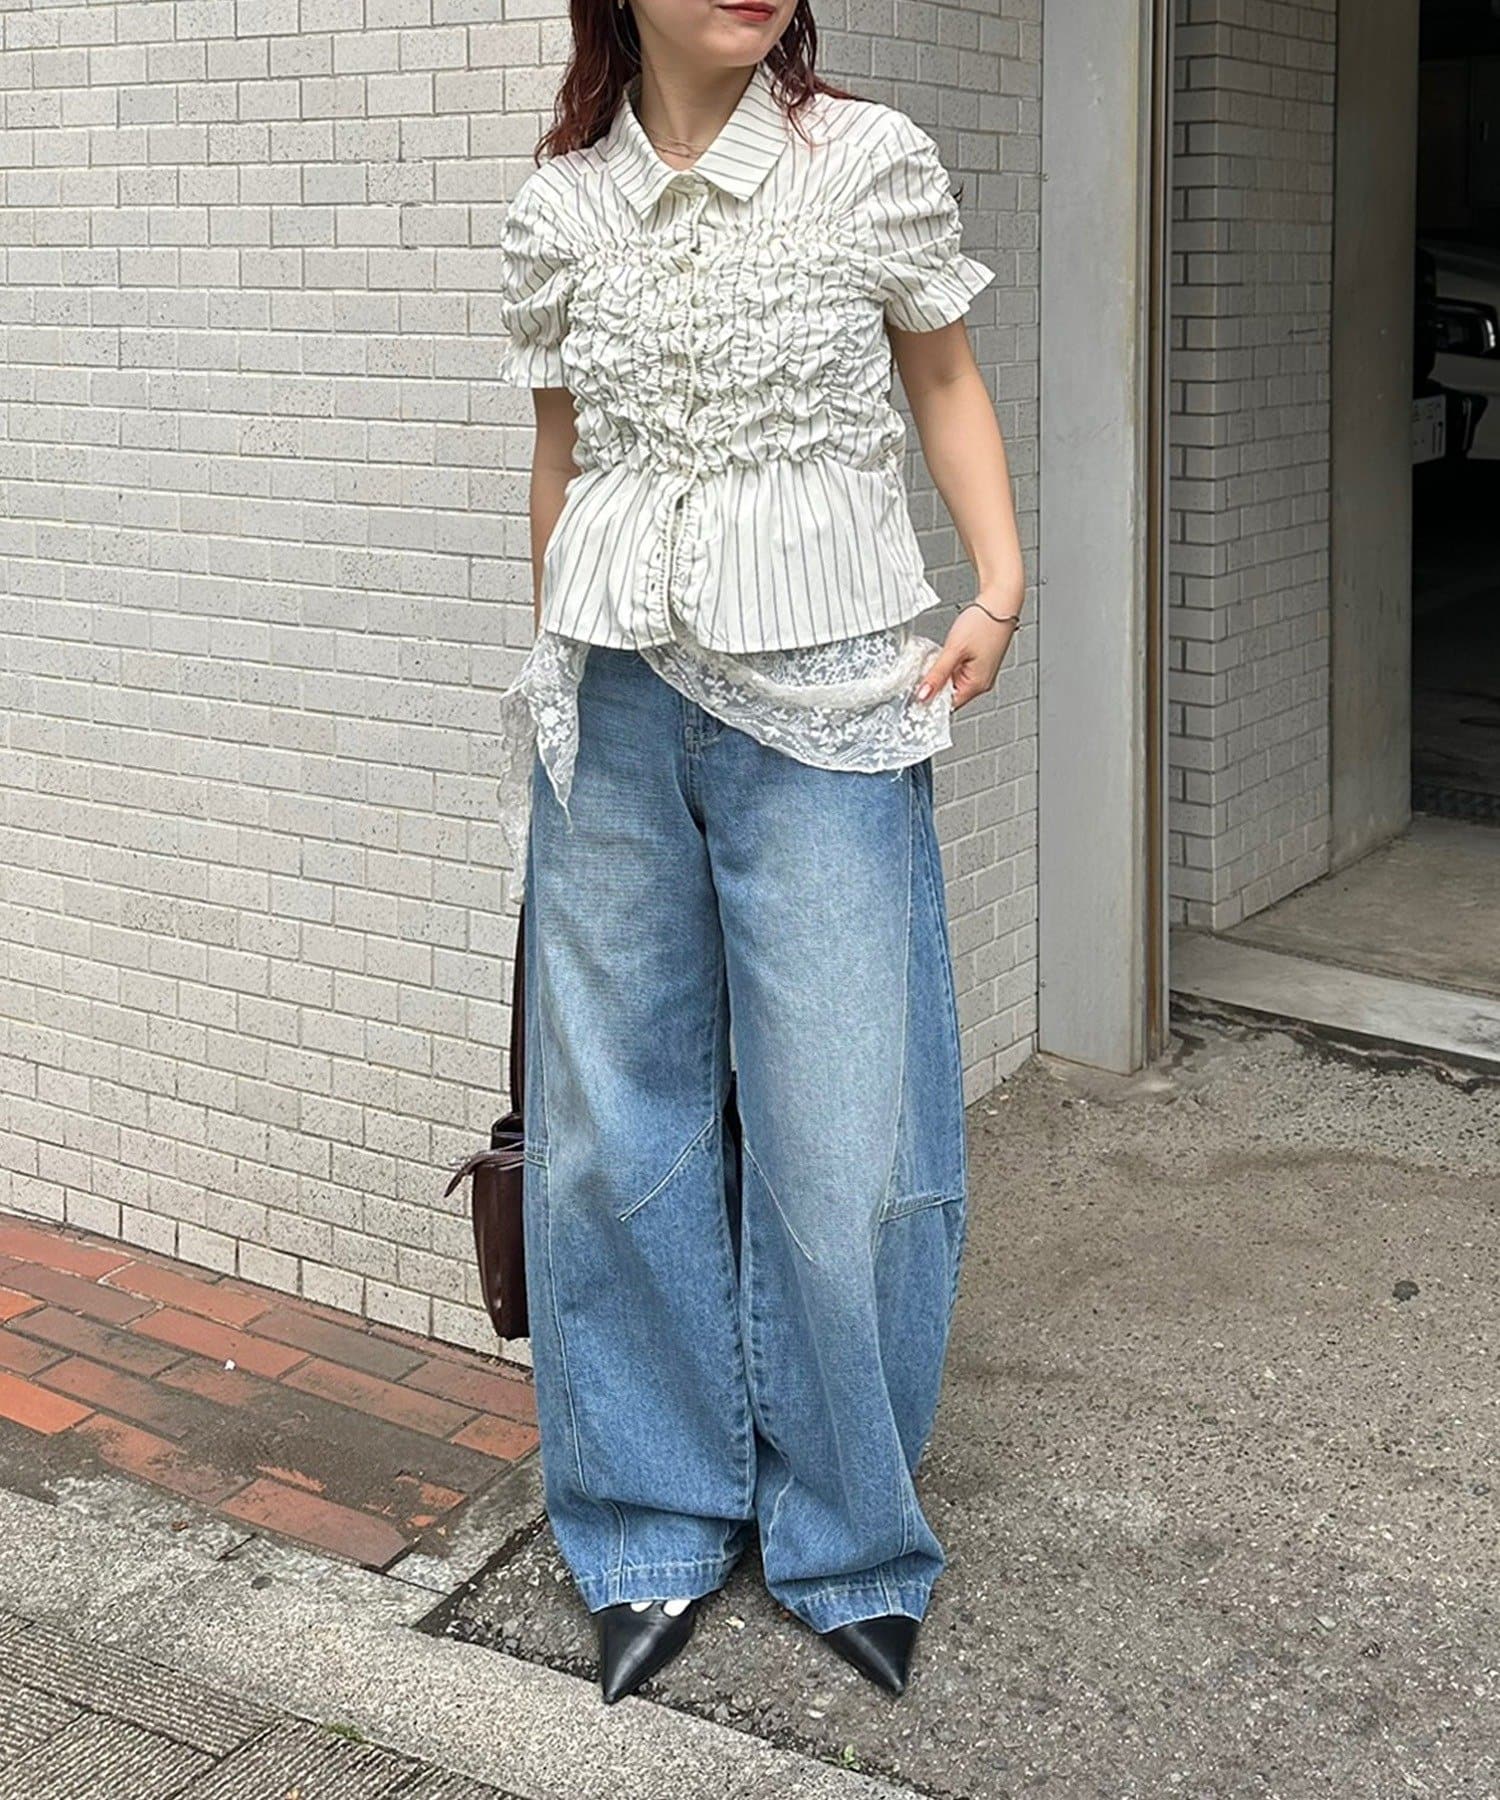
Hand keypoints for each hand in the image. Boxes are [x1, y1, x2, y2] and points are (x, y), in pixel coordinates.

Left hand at [914, 596, 1021, 710]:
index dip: (930, 700)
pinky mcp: (978, 662)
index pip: (948, 705)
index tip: (915, 692)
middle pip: (949, 694)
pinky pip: (958, 670)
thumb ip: (937, 675)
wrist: (1000, 602)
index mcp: (977, 685)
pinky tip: (946, 652)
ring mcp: (980, 672)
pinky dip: (948, 664)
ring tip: (939, 656)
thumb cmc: (984, 623)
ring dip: (941, 672)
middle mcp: (981, 682)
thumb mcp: (954, 650)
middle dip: (934, 684)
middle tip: (924, 669)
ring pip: (952, 681)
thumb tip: (923, 696)